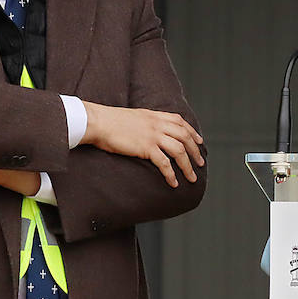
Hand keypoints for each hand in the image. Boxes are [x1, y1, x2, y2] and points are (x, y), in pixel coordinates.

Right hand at [81, 102, 204, 186]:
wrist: (97, 122)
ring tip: (192, 178)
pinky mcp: (146, 147)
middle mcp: (158, 124)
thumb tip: (150, 130)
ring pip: (179, 151)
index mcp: (155, 115)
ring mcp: (153, 136)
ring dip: (188, 166)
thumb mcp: (134, 116)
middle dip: (195, 151)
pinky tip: (173, 182)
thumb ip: (146, 122)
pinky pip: (164, 163)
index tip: (199, 141)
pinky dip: (171, 174)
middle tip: (200, 163)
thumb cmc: (110, 121)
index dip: (192, 132)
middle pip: (185, 137)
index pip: (181, 122)